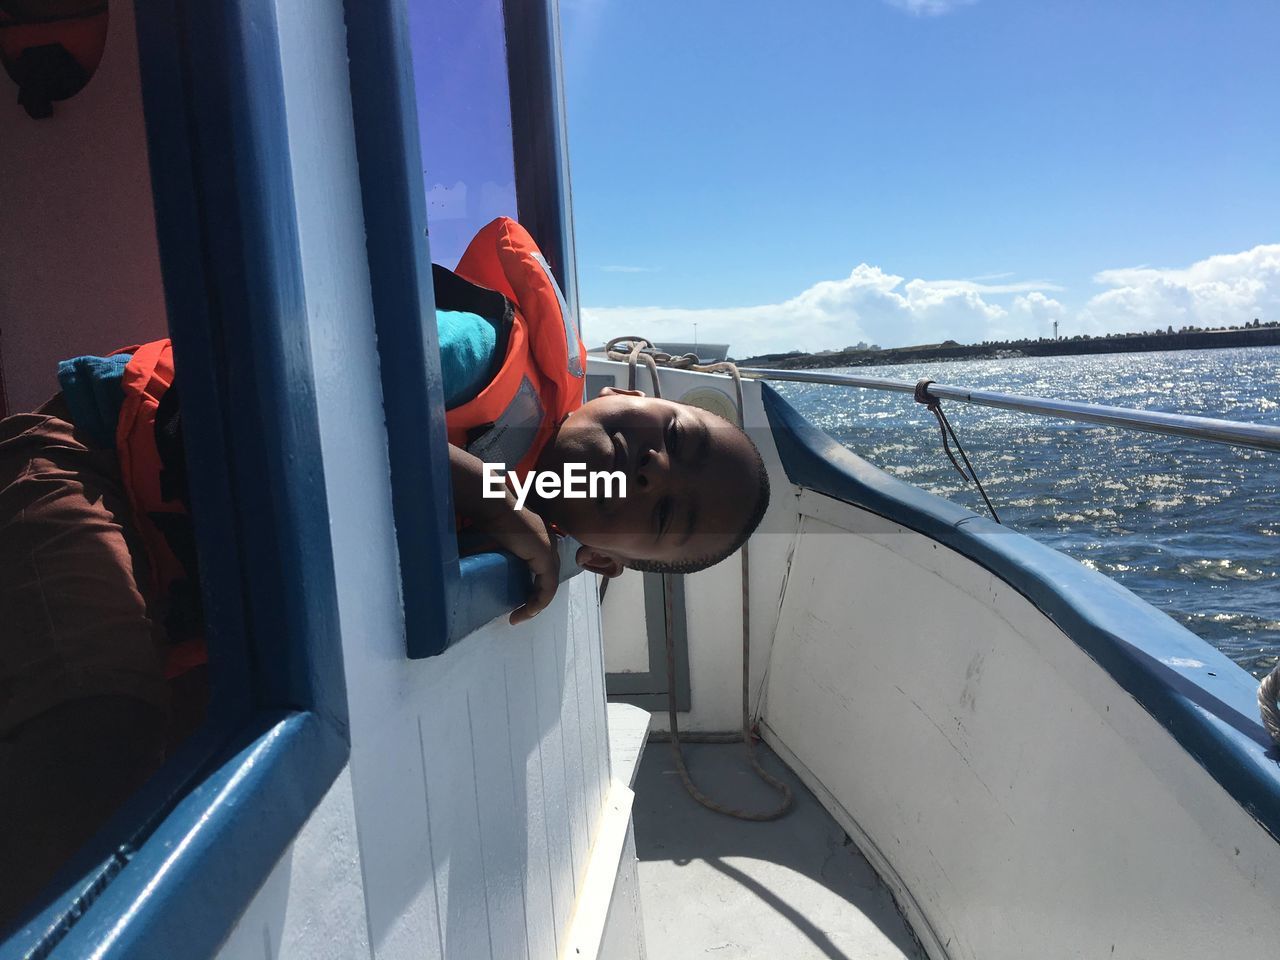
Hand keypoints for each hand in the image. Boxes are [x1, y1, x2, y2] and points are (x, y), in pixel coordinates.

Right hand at [487, 505, 560, 623]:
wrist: (489, 501)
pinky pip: (547, 588)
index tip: (515, 600)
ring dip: (535, 605)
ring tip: (518, 617)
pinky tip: (524, 613)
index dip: (532, 586)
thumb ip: (487, 552)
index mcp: (537, 535)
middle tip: (517, 613)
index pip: (541, 566)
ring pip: (548, 585)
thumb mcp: (487, 538)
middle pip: (546, 577)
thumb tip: (466, 569)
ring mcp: (548, 548)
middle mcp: (547, 541)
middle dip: (534, 599)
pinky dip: (537, 603)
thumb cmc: (482, 514)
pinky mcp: (544, 556)